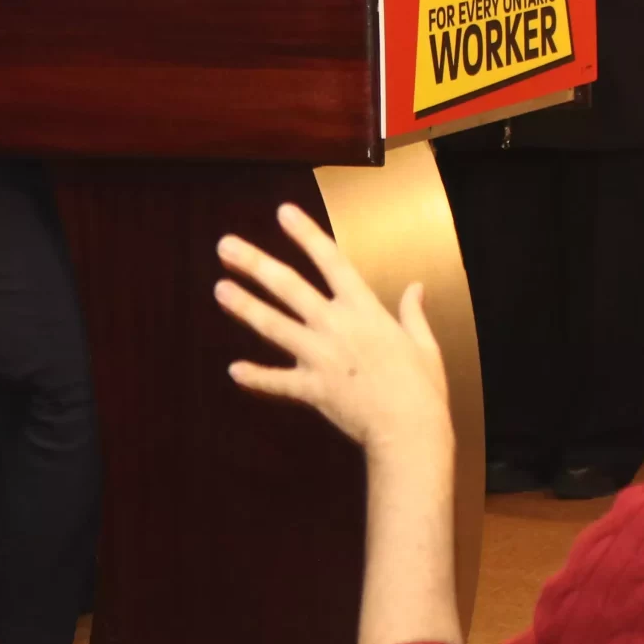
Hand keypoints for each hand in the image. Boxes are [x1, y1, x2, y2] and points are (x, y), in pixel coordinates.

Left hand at [215, 202, 452, 459]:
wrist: (410, 431)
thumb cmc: (422, 388)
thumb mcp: (424, 344)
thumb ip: (413, 312)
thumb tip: (416, 287)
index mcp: (364, 309)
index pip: (331, 261)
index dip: (306, 234)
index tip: (283, 212)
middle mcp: (336, 325)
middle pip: (289, 286)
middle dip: (255, 263)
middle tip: (225, 246)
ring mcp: (319, 357)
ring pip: (274, 326)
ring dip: (245, 306)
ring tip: (219, 289)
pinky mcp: (311, 389)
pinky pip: (276, 381)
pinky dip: (256, 376)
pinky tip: (234, 369)